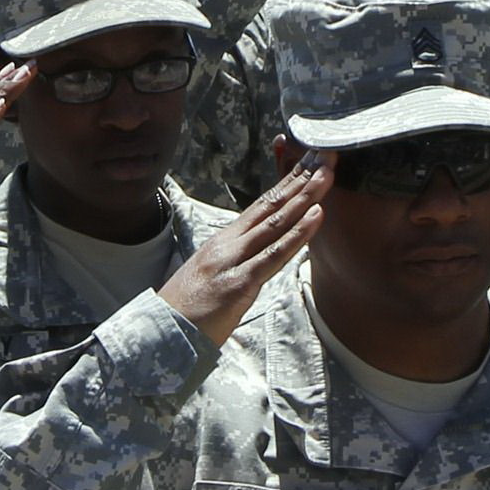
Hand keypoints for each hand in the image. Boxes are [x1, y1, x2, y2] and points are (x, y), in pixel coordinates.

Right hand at [157, 152, 328, 346]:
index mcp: (224, 240)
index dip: (288, 182)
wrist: (161, 333)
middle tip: (327, 156)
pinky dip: (298, 234)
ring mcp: (233, 261)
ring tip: (327, 175)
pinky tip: (316, 216)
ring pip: (276, 223)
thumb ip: (232, 258)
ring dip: (305, 197)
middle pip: (272, 205)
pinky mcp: (239, 283)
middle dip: (302, 179)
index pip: (262, 204)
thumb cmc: (186, 309)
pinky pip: (274, 255)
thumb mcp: (210, 274)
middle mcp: (229, 243)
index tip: (310, 162)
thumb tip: (254, 252)